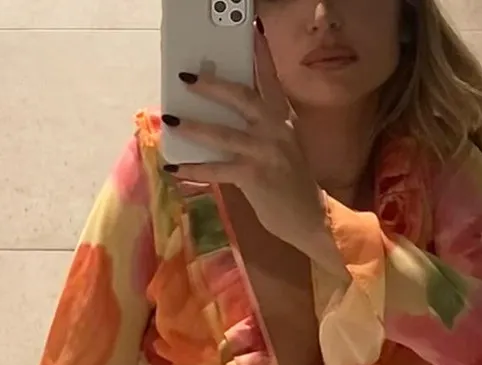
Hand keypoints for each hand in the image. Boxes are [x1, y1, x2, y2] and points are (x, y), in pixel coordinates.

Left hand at [163, 26, 330, 260]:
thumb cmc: (291, 184)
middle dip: (212, 85)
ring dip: (193, 126)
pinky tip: (174, 168)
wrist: (312, 217)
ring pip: (223, 133)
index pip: (270, 79)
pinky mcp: (254, 176)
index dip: (259, 54)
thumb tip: (224, 117)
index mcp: (283, 119)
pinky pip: (217, 169)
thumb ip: (260, 129)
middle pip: (242, 97)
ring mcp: (265, 152)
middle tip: (187, 77)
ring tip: (170, 118)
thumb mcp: (282, 148)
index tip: (250, 30)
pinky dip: (194, 169)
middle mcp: (276, 130)